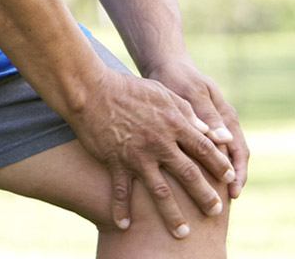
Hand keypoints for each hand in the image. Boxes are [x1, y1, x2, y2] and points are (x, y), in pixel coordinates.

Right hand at [68, 67, 235, 238]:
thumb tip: (207, 130)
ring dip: (173, 215)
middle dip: (205, 195)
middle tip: (215, 211)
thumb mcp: (161, 92)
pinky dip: (121, 209)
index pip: (204, 148)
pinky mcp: (115, 160)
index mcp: (172, 123)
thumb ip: (185, 111)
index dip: (219, 165)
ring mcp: (137, 155)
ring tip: (183, 233)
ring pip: (160, 191)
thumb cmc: (126, 87)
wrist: (90, 88)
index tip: (230, 178)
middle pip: (189, 174)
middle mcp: (159, 143)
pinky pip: (120, 190)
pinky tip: (124, 225)